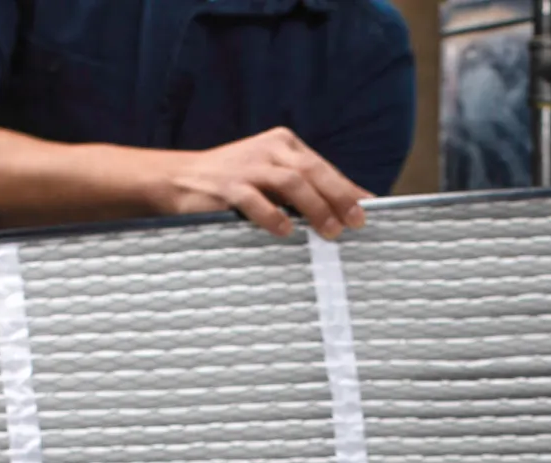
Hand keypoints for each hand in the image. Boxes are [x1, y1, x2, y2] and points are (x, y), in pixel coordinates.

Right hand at [165, 128, 369, 238]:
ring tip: (330, 231)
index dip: (347, 189)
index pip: (323, 167)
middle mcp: (269, 150)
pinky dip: (273, 216)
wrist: (180, 178)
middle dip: (338, 197)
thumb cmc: (235, 183)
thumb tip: (352, 206)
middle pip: (312, 171)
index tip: (370, 212)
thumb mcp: (272, 178)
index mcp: (283, 144)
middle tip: (355, 223)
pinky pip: (255, 200)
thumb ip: (307, 189)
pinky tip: (286, 231)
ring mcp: (248, 166)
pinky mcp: (227, 185)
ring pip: (291, 182)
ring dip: (314, 207)